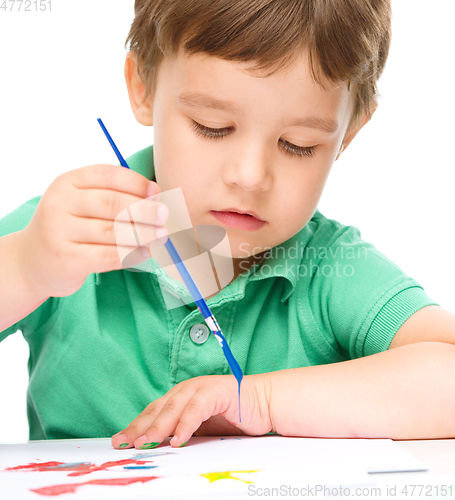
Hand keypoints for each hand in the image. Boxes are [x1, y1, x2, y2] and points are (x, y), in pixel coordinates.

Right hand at [16, 164, 168, 298]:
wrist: (33, 261)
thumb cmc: (69, 227)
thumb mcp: (81, 203)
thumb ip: (113, 196)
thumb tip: (156, 198)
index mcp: (68, 182)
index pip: (107, 176)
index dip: (136, 183)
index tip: (157, 192)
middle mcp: (60, 203)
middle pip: (112, 204)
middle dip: (144, 210)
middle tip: (165, 216)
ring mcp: (60, 232)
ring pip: (113, 232)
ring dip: (143, 234)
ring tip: (161, 236)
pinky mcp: (67, 259)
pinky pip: (108, 256)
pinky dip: (131, 254)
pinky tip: (145, 253)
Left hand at [111, 374, 273, 448]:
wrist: (262, 403)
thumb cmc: (232, 417)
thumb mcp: (201, 429)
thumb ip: (182, 433)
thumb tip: (157, 450)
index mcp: (180, 397)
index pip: (153, 412)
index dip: (136, 426)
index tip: (120, 441)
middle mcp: (186, 389)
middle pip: (158, 409)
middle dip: (140, 427)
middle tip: (125, 443)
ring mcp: (200, 388)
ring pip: (174, 408)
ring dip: (159, 427)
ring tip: (146, 443)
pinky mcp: (216, 391)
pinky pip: (196, 409)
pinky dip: (186, 424)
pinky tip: (178, 439)